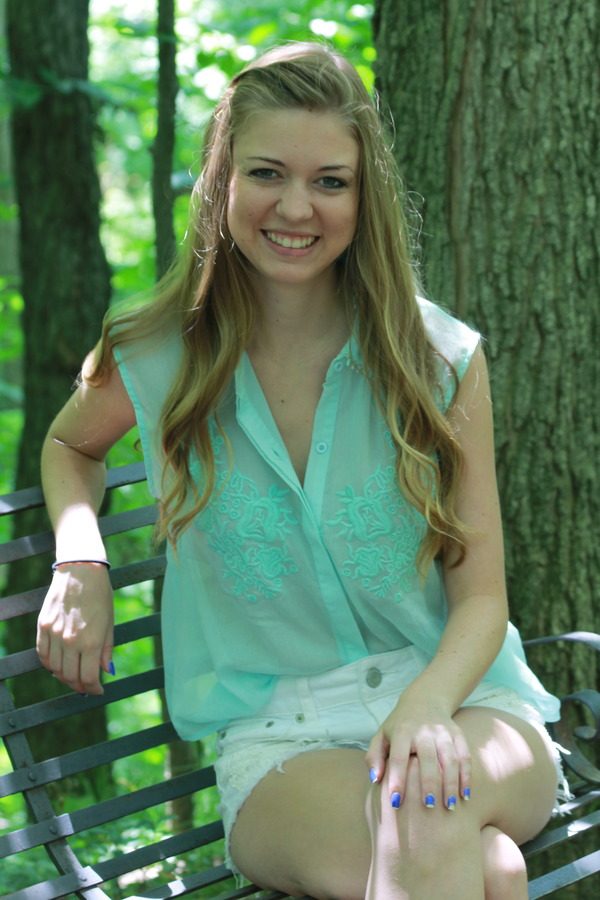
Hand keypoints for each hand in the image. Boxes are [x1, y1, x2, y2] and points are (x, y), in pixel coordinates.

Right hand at [37, 564, 113, 694]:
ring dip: (64, 677)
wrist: (81, 571)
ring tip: (73, 676)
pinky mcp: (42, 626)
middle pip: (70, 677)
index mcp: (91, 642)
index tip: (98, 691)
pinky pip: (43, 654)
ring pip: (55, 669)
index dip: (94, 689)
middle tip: (85, 687)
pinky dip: (49, 664)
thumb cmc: (100, 595)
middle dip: (79, 686)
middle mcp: (71, 641)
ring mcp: (54, 634)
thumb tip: (107, 671)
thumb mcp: (109, 623)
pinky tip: (57, 665)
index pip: (89, 677)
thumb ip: (106, 649)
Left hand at [365, 695, 471, 810]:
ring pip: (450, 759)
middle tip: (428, 807)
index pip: (399, 758)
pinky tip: (465, 795)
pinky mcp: (458, 734)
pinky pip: (465, 756)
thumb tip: (376, 779)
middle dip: (429, 783)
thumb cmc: (398, 726)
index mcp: (402, 731)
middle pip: (428, 758)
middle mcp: (424, 730)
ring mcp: (443, 732)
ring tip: (450, 806)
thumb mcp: (381, 735)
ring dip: (451, 783)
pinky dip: (466, 776)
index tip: (396, 802)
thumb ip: (374, 757)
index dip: (397, 780)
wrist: (424, 700)